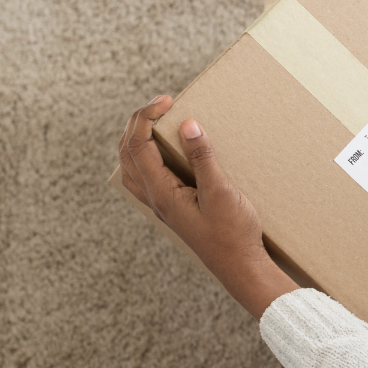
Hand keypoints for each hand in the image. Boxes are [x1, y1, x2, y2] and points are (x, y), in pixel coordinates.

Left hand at [118, 95, 296, 317]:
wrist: (240, 267)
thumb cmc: (233, 233)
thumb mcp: (221, 192)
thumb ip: (202, 158)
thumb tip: (187, 125)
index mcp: (161, 192)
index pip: (138, 145)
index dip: (146, 117)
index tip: (168, 100)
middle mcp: (153, 198)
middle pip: (127, 152)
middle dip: (137, 122)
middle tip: (161, 103)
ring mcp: (161, 205)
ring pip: (131, 166)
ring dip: (136, 139)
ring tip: (155, 121)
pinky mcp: (172, 208)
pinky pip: (144, 176)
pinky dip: (145, 156)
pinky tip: (163, 153)